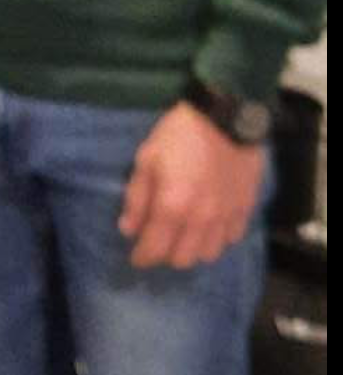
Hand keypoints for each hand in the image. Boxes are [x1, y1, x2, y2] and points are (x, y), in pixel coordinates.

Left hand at [118, 103, 265, 269]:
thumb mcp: (147, 159)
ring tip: (186, 234)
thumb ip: (137, 198)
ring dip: (194, 248)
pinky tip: (211, 224)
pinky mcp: (246, 208)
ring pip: (209, 254)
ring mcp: (226, 216)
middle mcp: (200, 220)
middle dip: (166, 254)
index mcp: (172, 208)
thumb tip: (128, 230)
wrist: (226, 114)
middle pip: (182, 259)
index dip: (142, 257)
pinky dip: (219, 237)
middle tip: (160, 240)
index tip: (136, 256)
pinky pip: (232, 238)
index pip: (154, 250)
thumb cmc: (179, 134)